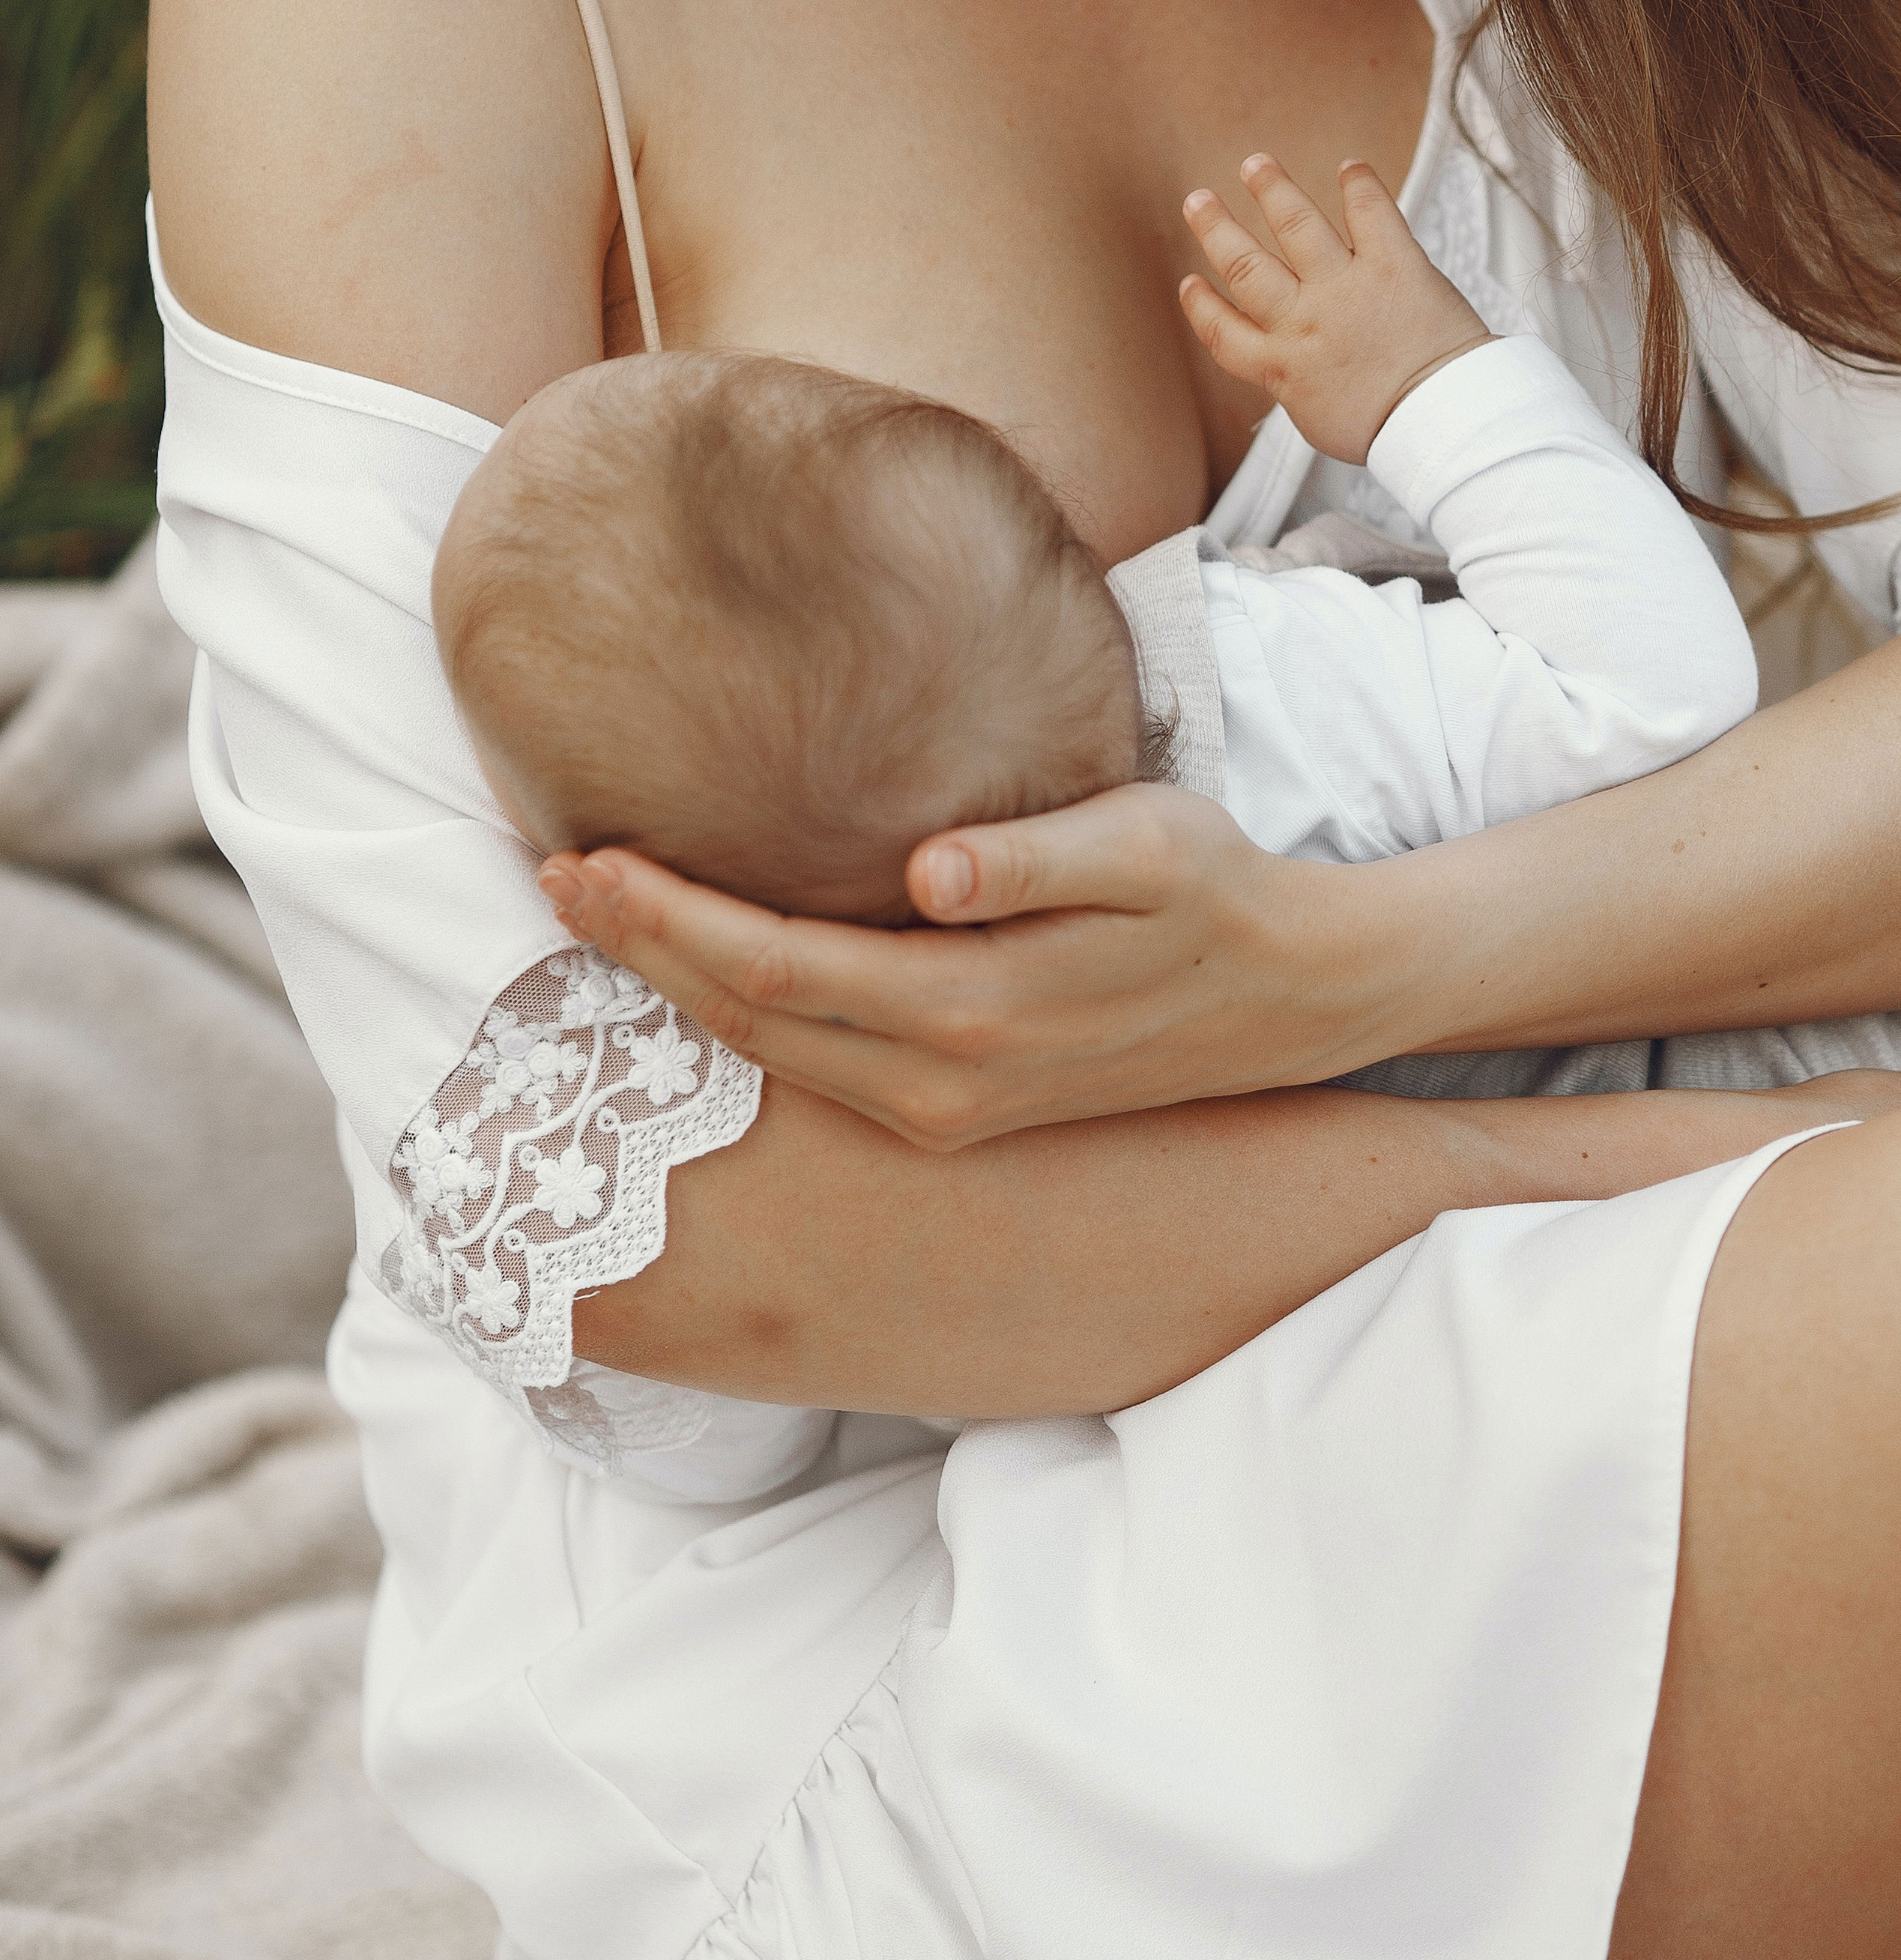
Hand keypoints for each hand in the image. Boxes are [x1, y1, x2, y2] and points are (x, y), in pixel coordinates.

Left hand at [538, 783, 1388, 1150]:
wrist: (1292, 1001)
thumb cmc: (1214, 896)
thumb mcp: (1148, 849)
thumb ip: (1037, 858)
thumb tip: (933, 869)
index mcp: (968, 1014)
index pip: (769, 969)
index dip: (664, 920)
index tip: (582, 857)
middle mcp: (939, 1085)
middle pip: (745, 1020)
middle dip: (637, 952)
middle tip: (548, 876)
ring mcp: (944, 1111)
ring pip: (769, 1055)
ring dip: (674, 988)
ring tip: (600, 916)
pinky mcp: (957, 1109)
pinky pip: (810, 1068)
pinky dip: (737, 1016)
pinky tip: (703, 969)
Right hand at [1178, 153, 1487, 467]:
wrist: (1439, 420)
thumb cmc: (1391, 431)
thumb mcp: (1322, 424)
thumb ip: (1303, 391)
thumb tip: (1300, 386)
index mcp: (1282, 367)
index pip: (1224, 333)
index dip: (1202, 306)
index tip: (1190, 284)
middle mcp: (1303, 320)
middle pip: (1246, 266)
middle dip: (1216, 229)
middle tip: (1199, 201)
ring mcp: (1345, 287)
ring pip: (1296, 227)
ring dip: (1273, 191)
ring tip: (1256, 166)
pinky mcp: (1393, 264)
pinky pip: (1371, 213)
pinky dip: (1359, 186)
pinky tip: (1349, 167)